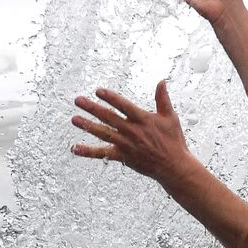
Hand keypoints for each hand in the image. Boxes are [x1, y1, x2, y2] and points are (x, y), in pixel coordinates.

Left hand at [70, 81, 194, 183]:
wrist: (174, 166)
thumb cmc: (173, 140)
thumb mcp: (170, 117)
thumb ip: (162, 98)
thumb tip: (161, 81)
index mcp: (143, 119)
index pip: (123, 106)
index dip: (110, 98)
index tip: (98, 91)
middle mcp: (132, 131)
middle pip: (109, 117)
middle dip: (92, 108)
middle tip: (78, 100)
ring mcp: (126, 144)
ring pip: (103, 133)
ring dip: (88, 126)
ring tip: (74, 119)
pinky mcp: (122, 157)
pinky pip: (102, 154)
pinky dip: (88, 151)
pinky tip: (74, 148)